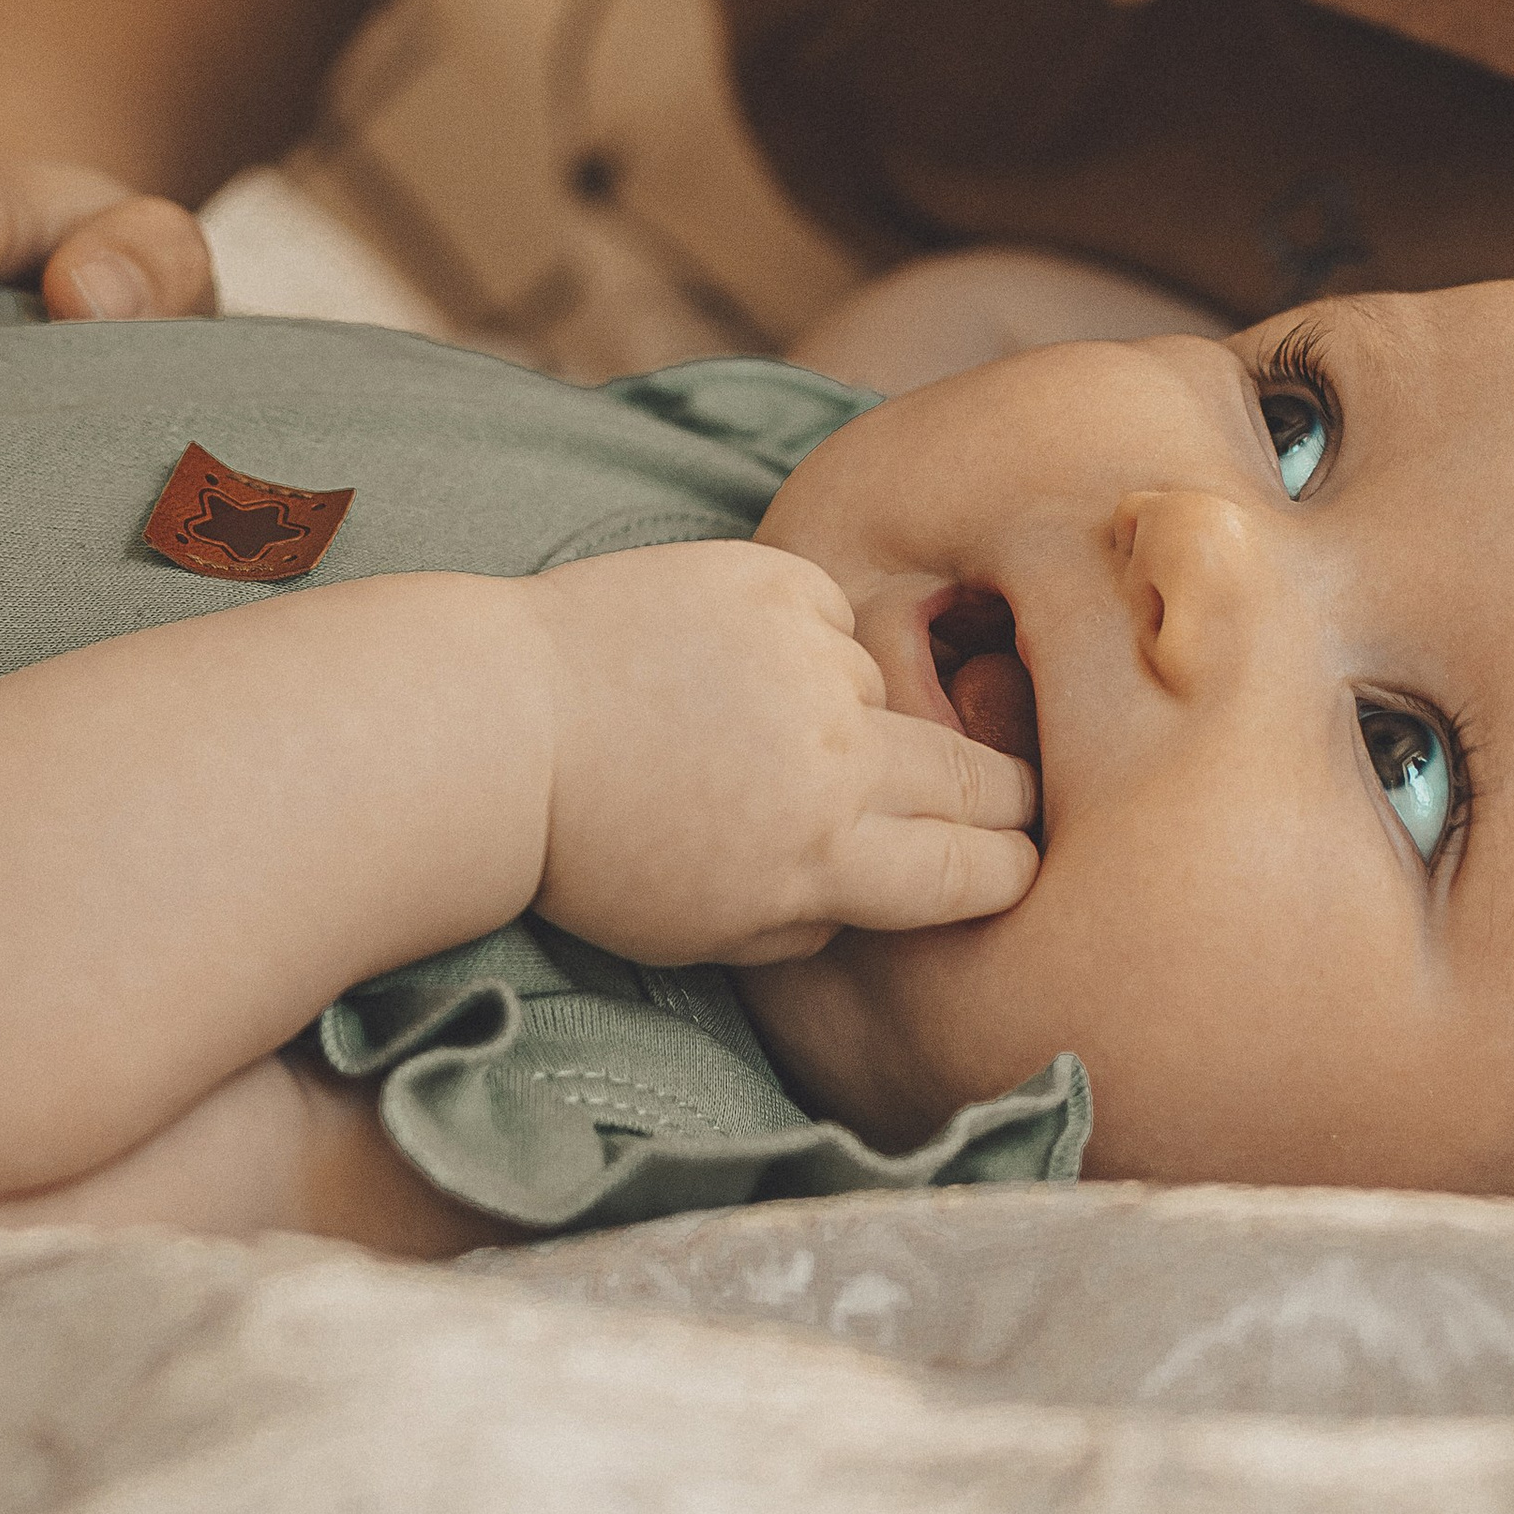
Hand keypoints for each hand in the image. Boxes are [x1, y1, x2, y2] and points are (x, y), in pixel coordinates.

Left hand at [526, 542, 1039, 966]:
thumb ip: (818, 918)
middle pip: (976, 777)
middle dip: (1000, 795)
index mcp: (823, 858)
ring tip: (763, 724)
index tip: (1015, 861)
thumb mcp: (708, 934)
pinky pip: (832, 616)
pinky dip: (800, 640)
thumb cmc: (592, 850)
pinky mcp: (771, 580)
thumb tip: (891, 887)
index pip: (977, 869)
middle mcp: (834, 756)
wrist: (497, 729)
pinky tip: (729, 661)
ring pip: (890, 690)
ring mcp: (806, 659)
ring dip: (857, 711)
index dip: (1009, 870)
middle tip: (1002, 796)